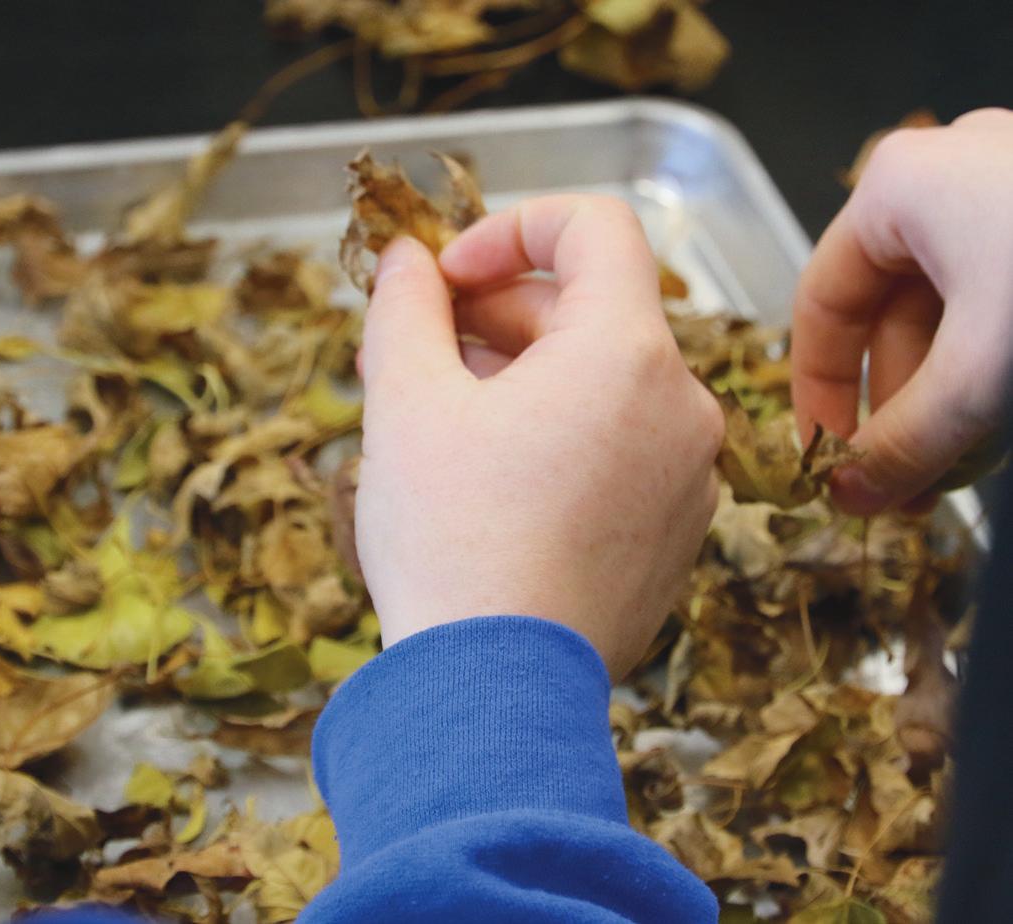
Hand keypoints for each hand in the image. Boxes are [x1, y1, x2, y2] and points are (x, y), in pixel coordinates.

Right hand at [355, 195, 723, 677]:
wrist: (497, 692)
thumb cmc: (451, 540)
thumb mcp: (405, 402)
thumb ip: (405, 306)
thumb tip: (405, 259)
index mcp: (626, 352)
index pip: (593, 227)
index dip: (509, 228)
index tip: (447, 276)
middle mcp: (682, 404)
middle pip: (591, 310)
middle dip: (496, 315)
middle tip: (418, 348)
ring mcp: (688, 474)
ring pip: (602, 384)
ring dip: (522, 378)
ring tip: (442, 418)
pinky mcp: (676, 532)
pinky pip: (620, 448)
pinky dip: (560, 437)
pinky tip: (491, 480)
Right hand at [791, 108, 1012, 514]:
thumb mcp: (981, 379)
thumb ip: (903, 444)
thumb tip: (847, 497)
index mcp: (899, 189)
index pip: (821, 305)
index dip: (817, 396)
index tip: (827, 463)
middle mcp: (950, 177)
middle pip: (893, 320)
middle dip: (900, 413)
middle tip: (903, 490)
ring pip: (956, 320)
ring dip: (950, 407)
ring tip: (958, 478)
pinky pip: (1005, 310)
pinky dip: (999, 375)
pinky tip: (1002, 437)